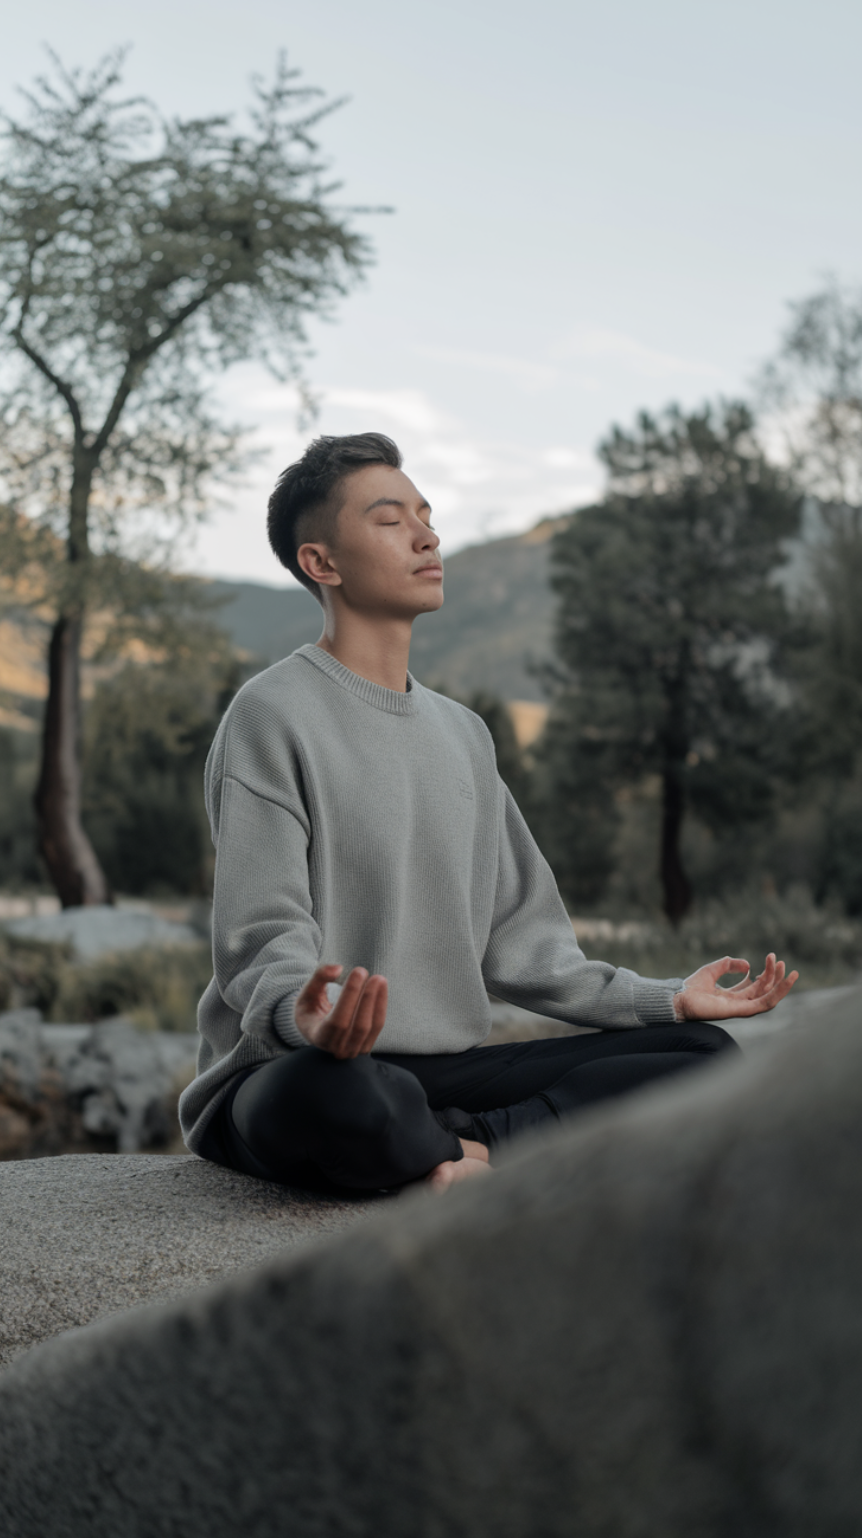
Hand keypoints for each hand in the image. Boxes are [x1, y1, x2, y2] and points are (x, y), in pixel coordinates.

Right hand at [294, 963, 387, 1057]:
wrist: (316, 1029)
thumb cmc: (310, 1010)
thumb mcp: (306, 993)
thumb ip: (319, 978)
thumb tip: (338, 969)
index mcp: (319, 1038)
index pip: (338, 1020)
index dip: (350, 995)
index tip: (358, 972)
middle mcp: (337, 1049)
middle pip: (359, 1026)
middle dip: (368, 998)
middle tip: (373, 975)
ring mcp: (354, 1050)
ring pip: (372, 1027)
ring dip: (378, 1001)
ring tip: (380, 979)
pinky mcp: (366, 1045)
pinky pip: (378, 1026)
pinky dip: (381, 1006)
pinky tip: (382, 988)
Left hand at [674, 953, 798, 1020]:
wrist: (680, 997)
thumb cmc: (692, 987)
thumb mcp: (713, 969)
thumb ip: (729, 964)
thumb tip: (748, 964)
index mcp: (734, 996)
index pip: (756, 986)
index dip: (766, 972)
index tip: (771, 957)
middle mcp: (739, 1004)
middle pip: (764, 991)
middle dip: (775, 976)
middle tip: (779, 960)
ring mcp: (741, 1009)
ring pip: (769, 1000)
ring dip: (781, 986)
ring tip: (790, 972)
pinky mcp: (740, 1011)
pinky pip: (763, 1004)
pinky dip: (776, 994)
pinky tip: (783, 982)